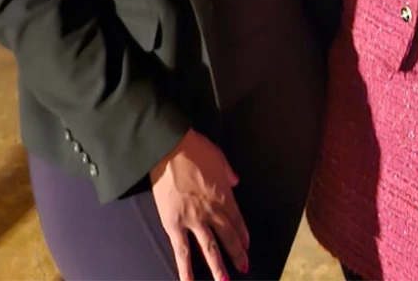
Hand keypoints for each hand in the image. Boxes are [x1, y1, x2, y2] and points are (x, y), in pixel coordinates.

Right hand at [150, 129, 249, 280]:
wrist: (170, 150)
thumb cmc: (195, 150)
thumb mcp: (220, 157)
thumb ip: (229, 173)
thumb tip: (236, 181)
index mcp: (225, 195)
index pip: (237, 220)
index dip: (242, 234)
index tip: (247, 245)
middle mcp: (212, 211)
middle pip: (228, 236)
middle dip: (237, 254)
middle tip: (244, 267)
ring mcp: (194, 220)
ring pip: (209, 248)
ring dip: (218, 267)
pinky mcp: (174, 225)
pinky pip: (182, 252)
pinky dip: (186, 270)